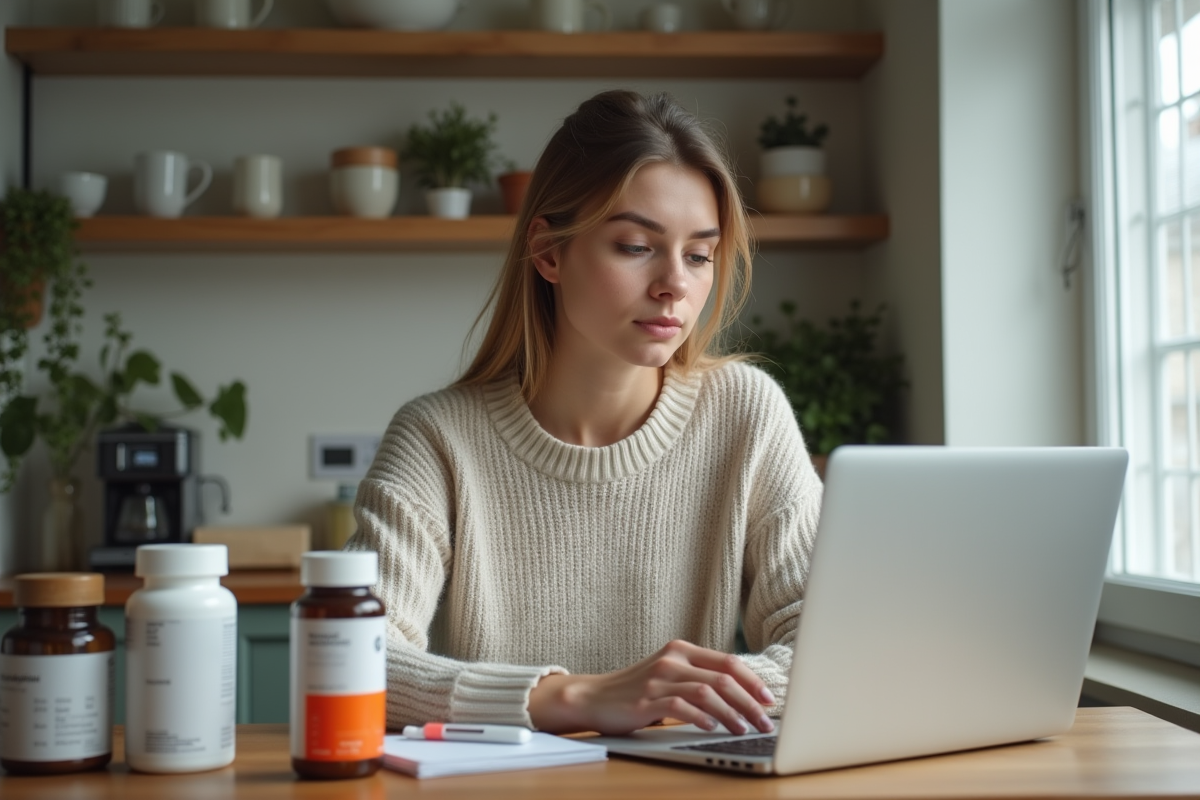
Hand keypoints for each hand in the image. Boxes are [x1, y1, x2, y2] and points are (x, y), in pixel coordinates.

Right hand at [527, 640, 774, 735]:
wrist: (594, 697)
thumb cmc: (637, 689)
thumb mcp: (669, 674)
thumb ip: (698, 677)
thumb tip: (740, 695)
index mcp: (682, 650)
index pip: (728, 662)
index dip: (753, 681)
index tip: (769, 700)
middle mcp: (672, 660)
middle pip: (723, 679)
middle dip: (749, 703)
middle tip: (764, 722)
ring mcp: (658, 679)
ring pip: (707, 693)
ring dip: (732, 714)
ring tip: (744, 729)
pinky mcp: (646, 700)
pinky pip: (681, 707)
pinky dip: (702, 718)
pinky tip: (713, 728)